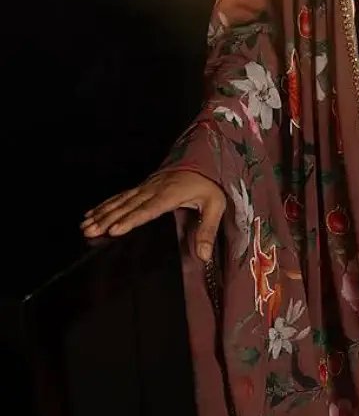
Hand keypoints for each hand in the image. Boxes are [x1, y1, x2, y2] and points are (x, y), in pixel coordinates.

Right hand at [82, 170, 225, 261]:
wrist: (204, 159)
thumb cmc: (209, 185)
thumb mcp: (216, 206)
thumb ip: (208, 230)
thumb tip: (203, 255)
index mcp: (171, 195)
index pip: (148, 210)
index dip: (131, 219)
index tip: (115, 229)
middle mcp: (154, 190)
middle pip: (128, 206)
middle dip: (108, 219)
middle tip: (90, 231)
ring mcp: (146, 186)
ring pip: (121, 200)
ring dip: (102, 212)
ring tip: (85, 225)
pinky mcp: (142, 186)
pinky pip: (121, 195)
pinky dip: (105, 204)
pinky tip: (92, 212)